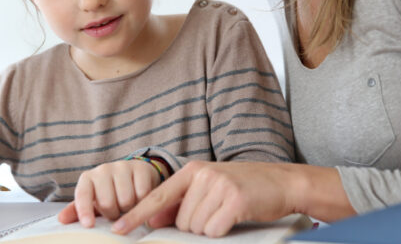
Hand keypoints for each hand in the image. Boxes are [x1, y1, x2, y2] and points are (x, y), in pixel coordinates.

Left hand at [58, 159, 161, 227]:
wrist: (134, 176)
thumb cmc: (109, 193)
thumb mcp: (93, 202)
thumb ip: (77, 211)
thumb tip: (61, 219)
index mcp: (88, 178)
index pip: (82, 195)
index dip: (84, 210)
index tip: (89, 225)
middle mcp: (103, 169)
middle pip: (107, 203)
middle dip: (113, 214)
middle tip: (116, 212)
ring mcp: (123, 166)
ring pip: (126, 200)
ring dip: (129, 210)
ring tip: (127, 205)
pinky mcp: (141, 168)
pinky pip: (142, 194)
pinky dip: (142, 202)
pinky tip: (140, 199)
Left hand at [111, 161, 354, 237]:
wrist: (282, 182)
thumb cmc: (244, 187)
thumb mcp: (210, 187)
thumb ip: (183, 201)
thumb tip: (154, 220)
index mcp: (193, 170)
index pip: (158, 196)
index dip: (136, 215)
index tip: (117, 229)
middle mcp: (203, 175)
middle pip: (180, 221)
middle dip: (196, 226)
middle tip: (218, 213)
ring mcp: (219, 186)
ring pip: (196, 228)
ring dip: (211, 228)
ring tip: (228, 213)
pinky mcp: (234, 200)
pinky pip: (214, 230)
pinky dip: (223, 231)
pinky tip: (235, 217)